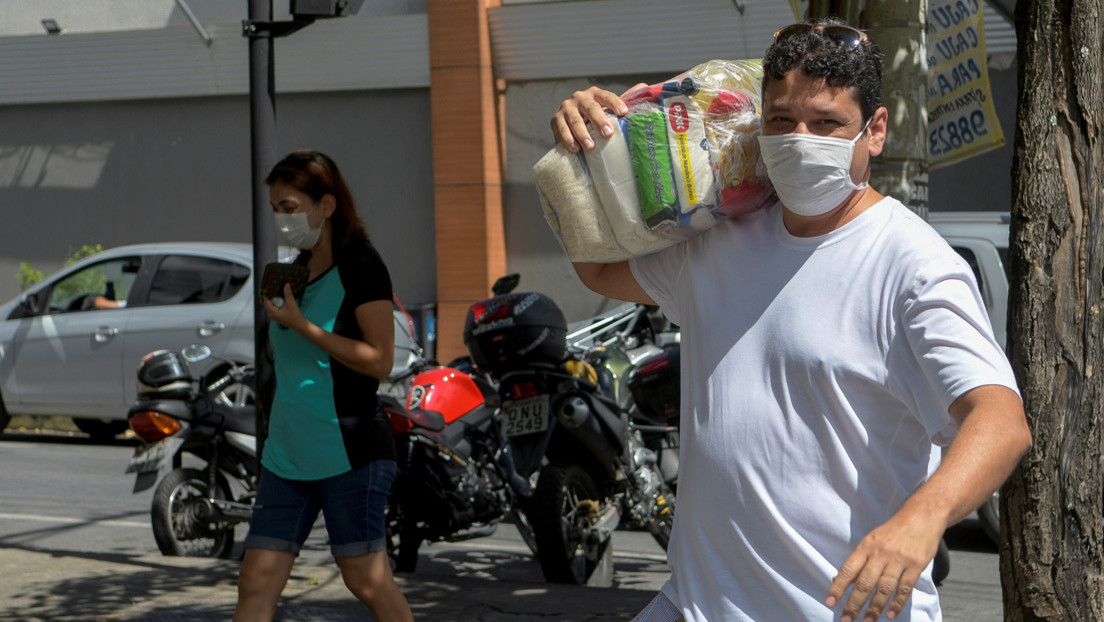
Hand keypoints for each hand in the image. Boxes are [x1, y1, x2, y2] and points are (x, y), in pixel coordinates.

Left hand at [264, 283, 305, 331]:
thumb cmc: (295, 316)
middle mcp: (271, 314)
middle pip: (269, 302)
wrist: (300, 325)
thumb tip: (286, 284)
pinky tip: (282, 299)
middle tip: (277, 288)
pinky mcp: (277, 316)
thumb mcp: (292, 304)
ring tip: (280, 292)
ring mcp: (274, 316)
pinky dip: (277, 303)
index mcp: (272, 312)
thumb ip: (288, 294)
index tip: (271, 287)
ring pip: (272, 305)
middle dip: (272, 296)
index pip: (266, 301)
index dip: (268, 294)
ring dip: (275, 300)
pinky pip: (274, 307)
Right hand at [550, 85, 635, 151]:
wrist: (569, 122)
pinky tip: (575, 149)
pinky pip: (561, 130)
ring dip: (583, 134)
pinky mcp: (555, 119)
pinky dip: (568, 140)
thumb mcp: (608, 108)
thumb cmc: (595, 117)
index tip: (623, 112)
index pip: (606, 96)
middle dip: (599, 121)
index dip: (615, 103)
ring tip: (591, 147)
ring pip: (575, 121)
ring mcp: (566, 108)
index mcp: (594, 93)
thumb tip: (645, 86)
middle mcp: (579, 97)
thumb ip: (624, 98)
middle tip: (608, 134)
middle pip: (590, 108)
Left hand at [825, 509, 944, 620]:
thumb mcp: (871, 541)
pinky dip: (897, 603)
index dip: (838, 587)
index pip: (848, 569)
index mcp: (866, 546)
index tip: (830, 602)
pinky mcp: (916, 565)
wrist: (921, 516)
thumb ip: (857, 561)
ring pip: (884, 588)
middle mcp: (880, 553)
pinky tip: (890, 614)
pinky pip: (905, 588)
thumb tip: (838, 579)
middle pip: (865, 582)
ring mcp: (899, 559)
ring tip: (867, 621)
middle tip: (846, 619)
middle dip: (854, 604)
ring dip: (875, 607)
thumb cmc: (892, 531)